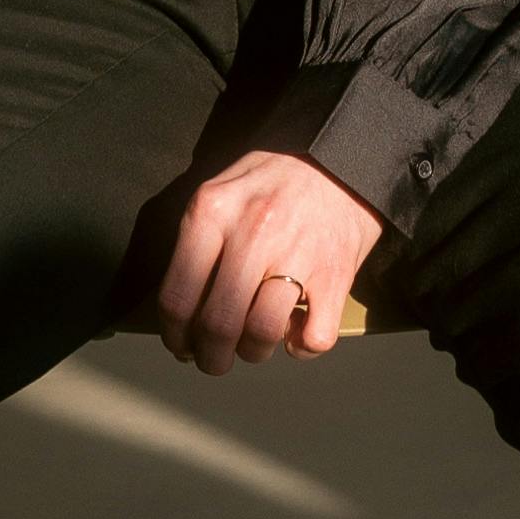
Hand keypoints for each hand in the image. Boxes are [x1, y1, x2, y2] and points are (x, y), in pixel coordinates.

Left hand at [155, 151, 383, 372]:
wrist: (344, 157)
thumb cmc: (277, 177)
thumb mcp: (223, 187)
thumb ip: (198, 239)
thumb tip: (179, 309)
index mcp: (213, 212)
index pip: (177, 296)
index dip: (175, 336)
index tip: (182, 346)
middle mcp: (252, 233)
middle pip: (218, 325)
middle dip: (212, 358)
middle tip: (215, 361)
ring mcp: (297, 254)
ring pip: (262, 335)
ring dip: (254, 352)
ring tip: (254, 344)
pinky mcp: (336, 275)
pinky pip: (313, 339)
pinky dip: (301, 348)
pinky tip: (296, 332)